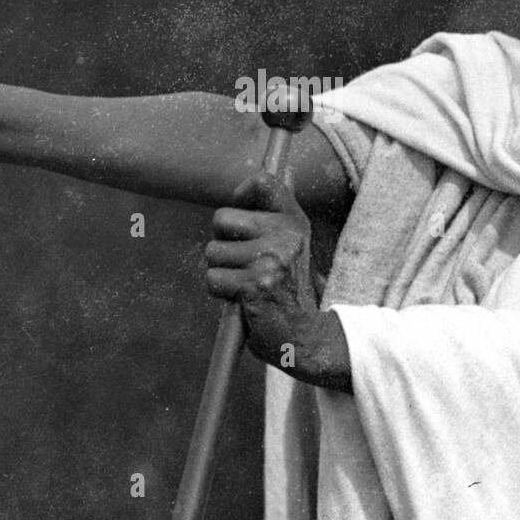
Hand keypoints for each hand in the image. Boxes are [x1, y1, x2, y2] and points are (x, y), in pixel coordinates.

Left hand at [204, 171, 350, 390]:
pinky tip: (245, 300)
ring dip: (221, 273)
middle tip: (245, 265)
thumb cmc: (288, 292)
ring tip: (247, 286)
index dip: (241, 194)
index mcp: (295, 222)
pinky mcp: (255, 284)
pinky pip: (213, 279)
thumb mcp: (290, 248)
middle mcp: (286, 235)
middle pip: (221, 218)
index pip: (262, 182)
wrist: (307, 337)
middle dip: (222, 244)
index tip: (242, 219)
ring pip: (212, 253)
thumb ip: (271, 218)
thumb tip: (246, 186)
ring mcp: (272, 259)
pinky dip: (221, 294)